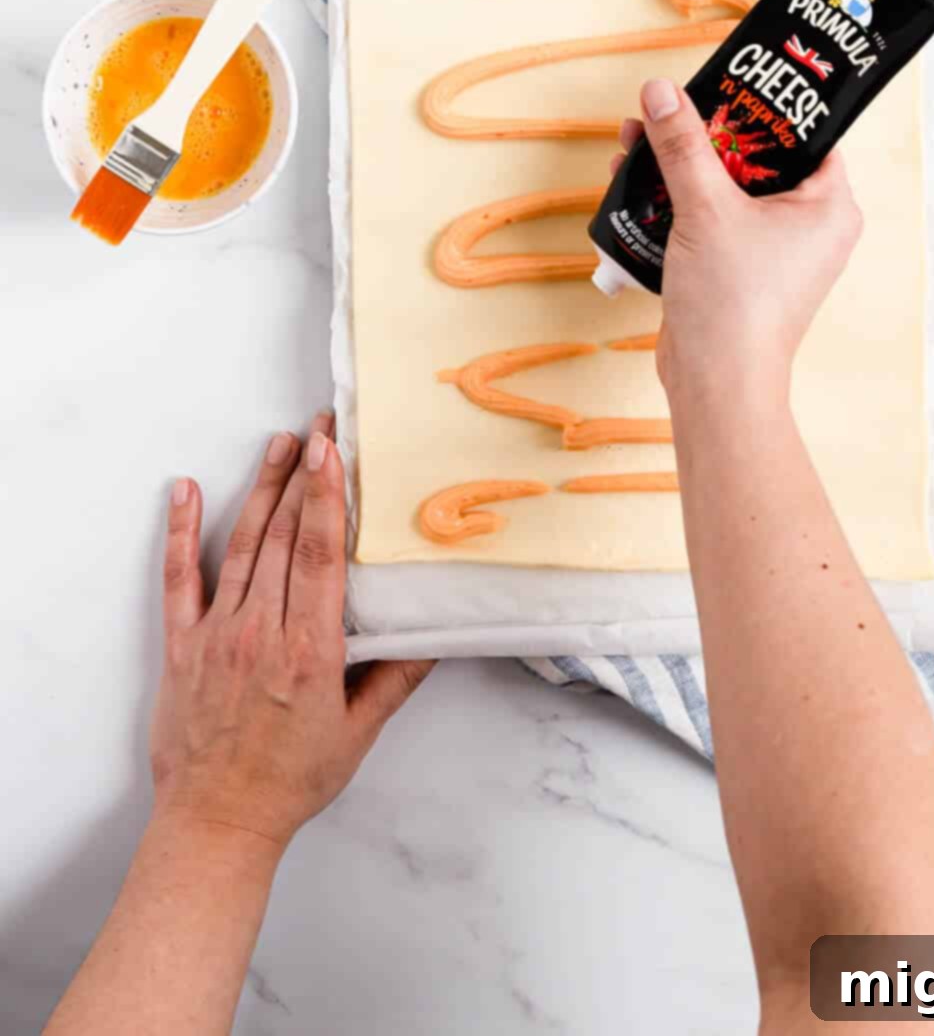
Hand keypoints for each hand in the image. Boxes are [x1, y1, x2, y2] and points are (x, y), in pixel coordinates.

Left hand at [151, 412, 432, 853]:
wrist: (218, 823)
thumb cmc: (291, 782)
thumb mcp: (358, 733)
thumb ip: (396, 677)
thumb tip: (437, 631)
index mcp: (309, 649)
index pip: (321, 553)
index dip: (327, 494)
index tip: (333, 449)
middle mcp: (261, 631)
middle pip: (285, 534)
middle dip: (303, 474)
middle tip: (319, 427)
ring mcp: (217, 634)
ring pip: (242, 544)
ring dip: (261, 487)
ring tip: (278, 443)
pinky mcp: (182, 645)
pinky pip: (179, 577)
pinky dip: (179, 530)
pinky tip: (183, 490)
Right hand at [613, 81, 861, 400]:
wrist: (716, 384)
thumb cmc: (734, 302)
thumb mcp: (706, 208)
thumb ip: (683, 145)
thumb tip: (660, 90)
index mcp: (830, 205)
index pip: (805, 133)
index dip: (764, 104)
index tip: (725, 79)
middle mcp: (810, 226)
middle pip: (756, 157)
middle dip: (704, 133)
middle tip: (669, 107)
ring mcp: (775, 251)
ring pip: (727, 188)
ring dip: (681, 165)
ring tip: (636, 139)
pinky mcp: (740, 270)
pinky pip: (711, 219)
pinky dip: (678, 201)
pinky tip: (635, 181)